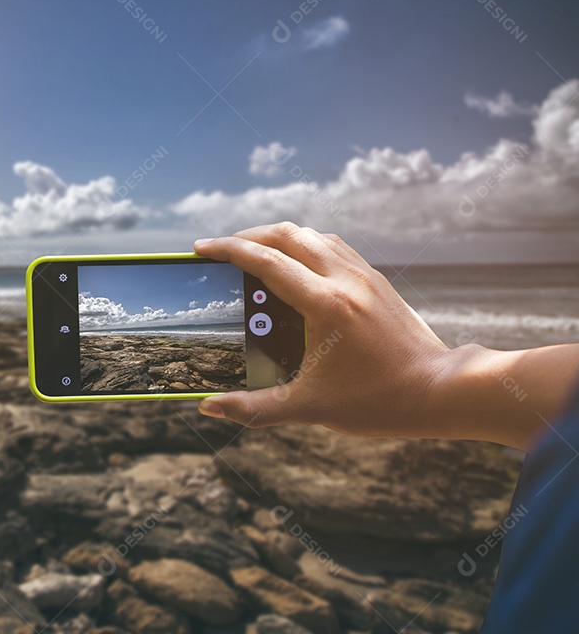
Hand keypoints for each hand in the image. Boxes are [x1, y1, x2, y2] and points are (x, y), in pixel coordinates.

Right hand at [194, 223, 453, 439]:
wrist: (442, 391)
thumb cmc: (379, 402)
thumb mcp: (310, 408)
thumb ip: (255, 408)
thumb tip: (209, 408)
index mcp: (326, 304)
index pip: (266, 261)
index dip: (228, 250)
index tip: (201, 248)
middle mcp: (345, 279)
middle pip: (288, 235)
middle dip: (249, 237)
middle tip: (222, 251)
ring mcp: (364, 276)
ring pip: (313, 235)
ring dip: (279, 238)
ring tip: (255, 254)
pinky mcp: (377, 281)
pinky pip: (333, 247)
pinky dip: (306, 246)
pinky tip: (296, 266)